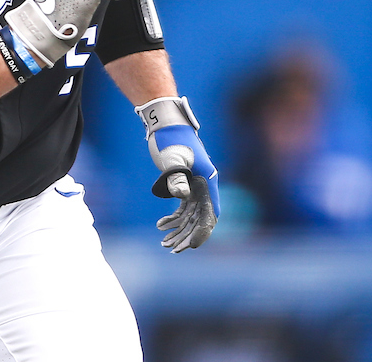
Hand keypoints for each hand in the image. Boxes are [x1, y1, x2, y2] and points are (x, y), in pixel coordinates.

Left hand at [137, 97, 219, 251]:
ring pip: (190, 216)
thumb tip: (181, 195)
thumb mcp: (173, 157)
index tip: (191, 245)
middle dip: (187, 236)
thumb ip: (177, 177)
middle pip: (200, 218)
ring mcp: (195, 186)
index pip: (210, 212)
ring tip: (164, 243)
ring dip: (179, 230)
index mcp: (208, 181)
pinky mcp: (185, 184)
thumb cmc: (172, 139)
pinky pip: (182, 208)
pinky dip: (173, 218)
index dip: (203, 231)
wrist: (166, 124)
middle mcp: (205, 186)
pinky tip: (160, 225)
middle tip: (171, 249)